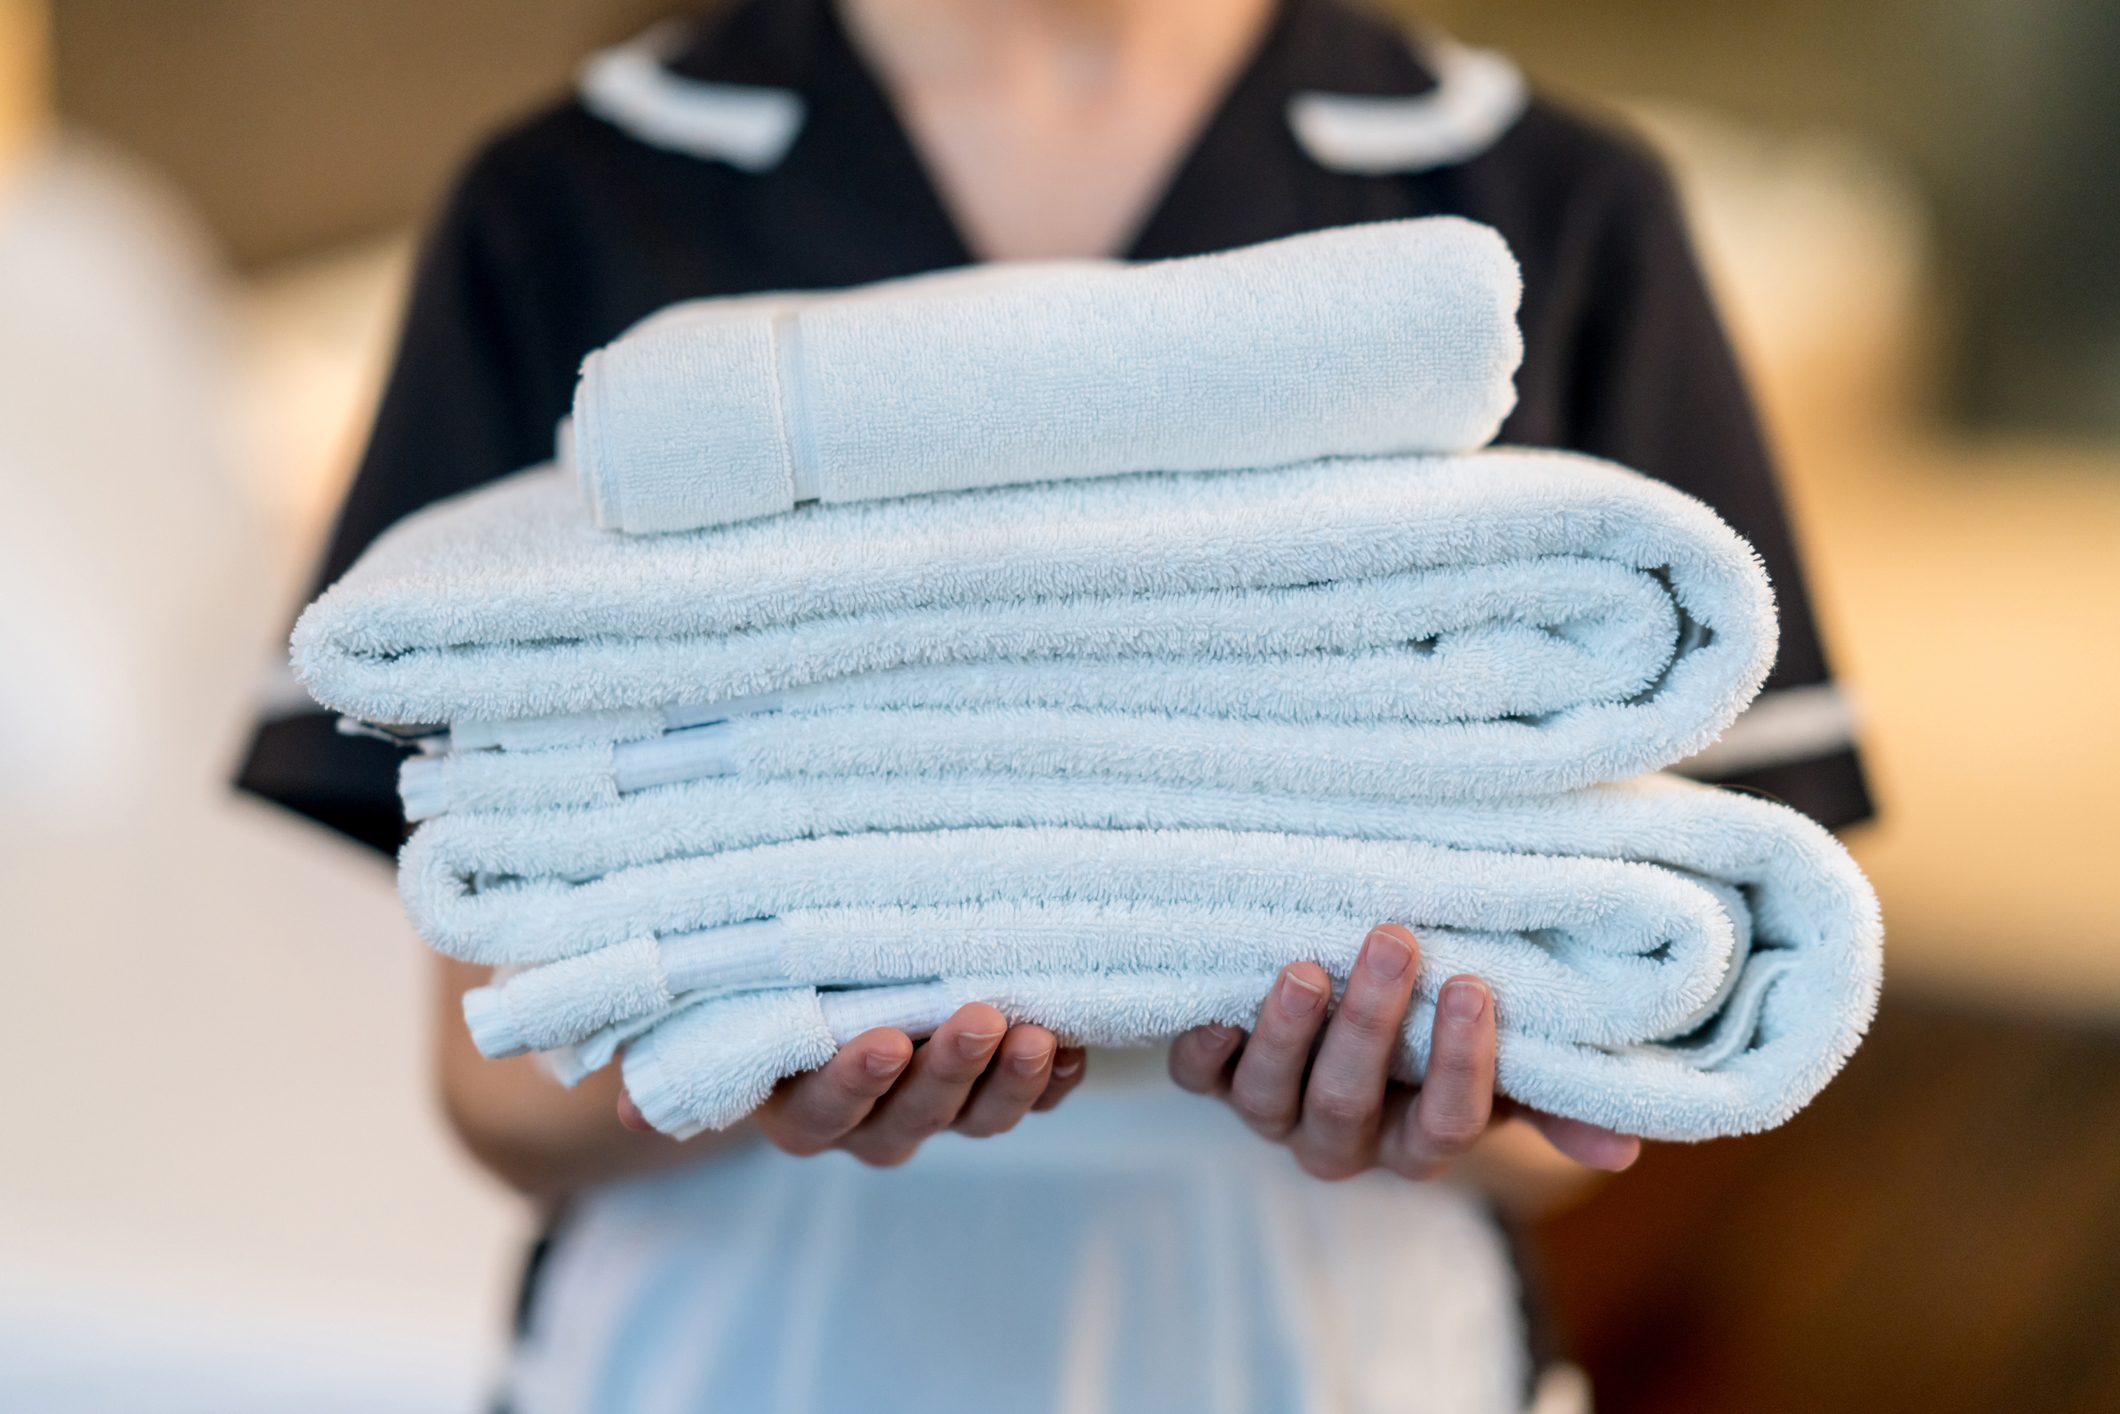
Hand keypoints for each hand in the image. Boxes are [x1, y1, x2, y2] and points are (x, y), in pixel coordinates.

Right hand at [618, 1003, 1086, 1165]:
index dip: (855, 1082)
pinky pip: (1030, 1101)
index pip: (827, 1108)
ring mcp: (933, 1111)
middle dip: (948, 1072)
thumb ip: (680, 1052)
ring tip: (1041, 1034)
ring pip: (977, 1117)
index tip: (881, 1043)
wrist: (808, 997)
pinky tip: (1077, 1047)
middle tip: (978, 1018)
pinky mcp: (987, 1090)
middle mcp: (868, 1125)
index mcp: (797, 1111)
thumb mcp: (712, 1017)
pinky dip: (1057, 1080)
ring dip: (1013, 1082)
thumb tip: (627, 1113)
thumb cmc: (754, 998)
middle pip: (913, 1118)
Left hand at [1167, 925, 1640, 1180]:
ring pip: (1271, 1097)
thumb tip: (1622, 1150)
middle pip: (1350, 1103)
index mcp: (1419, 1139)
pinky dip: (1204, 1042)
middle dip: (1370, 1026)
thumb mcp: (1511, 1059)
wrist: (1358, 1000)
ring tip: (1304, 968)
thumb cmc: (1446, 1024)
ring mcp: (1274, 1109)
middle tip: (1393, 940)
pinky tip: (1219, 996)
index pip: (1446, 1125)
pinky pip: (1199, 1075)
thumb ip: (1558, 1094)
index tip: (1474, 987)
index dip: (1461, 1067)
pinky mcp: (1217, 1077)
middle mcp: (1342, 1137)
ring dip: (1287, 1034)